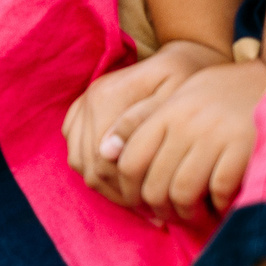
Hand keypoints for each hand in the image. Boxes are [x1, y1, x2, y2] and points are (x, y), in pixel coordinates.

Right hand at [63, 40, 225, 205]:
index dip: (125, 192)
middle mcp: (89, 99)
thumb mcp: (176, 99)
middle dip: (116, 193)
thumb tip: (108, 152)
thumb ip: (141, 123)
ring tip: (138, 197)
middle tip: (151, 212)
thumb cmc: (190, 79)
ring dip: (104, 184)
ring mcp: (84, 102)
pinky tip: (121, 176)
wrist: (187, 53)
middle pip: (88, 165)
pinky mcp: (85, 106)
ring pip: (78, 160)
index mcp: (108, 97)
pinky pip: (75, 146)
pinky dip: (93, 166)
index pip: (102, 162)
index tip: (157, 211)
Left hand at [107, 57, 265, 225]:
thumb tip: (104, 152)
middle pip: (154, 183)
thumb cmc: (218, 94)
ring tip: (193, 214)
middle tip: (168, 215)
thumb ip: (139, 122)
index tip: (140, 202)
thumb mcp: (175, 97)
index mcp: (167, 112)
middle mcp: (186, 123)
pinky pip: (219, 191)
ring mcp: (216, 136)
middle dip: (158, 209)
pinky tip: (221, 204)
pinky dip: (218, 206)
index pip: (130, 160)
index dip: (129, 190)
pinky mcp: (244, 148)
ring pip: (182, 192)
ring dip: (185, 213)